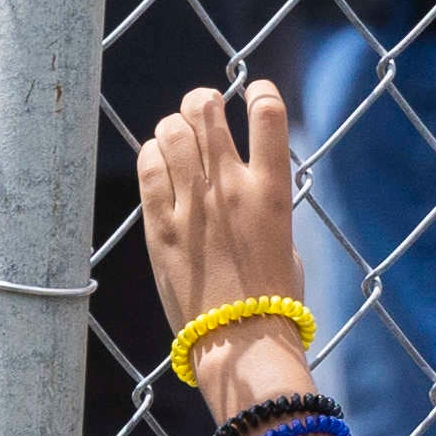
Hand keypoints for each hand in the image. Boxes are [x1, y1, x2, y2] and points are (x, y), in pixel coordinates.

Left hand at [135, 76, 314, 404]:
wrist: (241, 343)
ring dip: (175, 124)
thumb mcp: (286, 242)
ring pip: (172, 130)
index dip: (260, 92)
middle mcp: (231, 188)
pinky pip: (149, 167)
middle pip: (207, 110)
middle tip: (204, 108)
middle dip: (204, 100)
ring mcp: (192, 205)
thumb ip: (267, 204)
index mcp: (272, 191)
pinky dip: (153, 154)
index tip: (254, 93)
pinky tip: (159, 162)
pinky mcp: (161, 226)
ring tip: (177, 135)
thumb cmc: (274, 301)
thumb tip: (248, 184)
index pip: (268, 113)